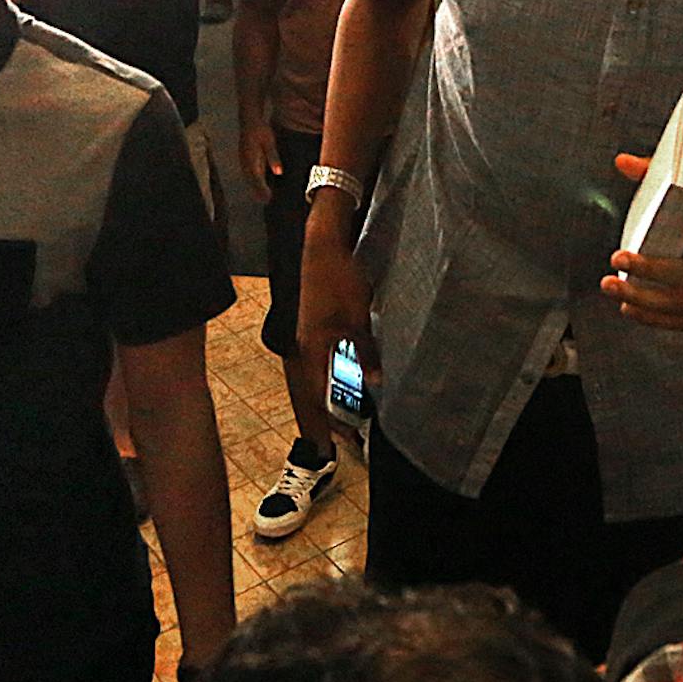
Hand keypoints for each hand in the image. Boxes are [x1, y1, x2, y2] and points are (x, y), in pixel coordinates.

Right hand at [238, 120, 281, 202]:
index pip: (256, 180)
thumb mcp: (270, 143)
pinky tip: (260, 183)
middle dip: (259, 192)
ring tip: (265, 196)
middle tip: (268, 201)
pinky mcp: (244, 159)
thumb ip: (273, 158)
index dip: (262, 191)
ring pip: (249, 178)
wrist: (249, 120)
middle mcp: (245, 162)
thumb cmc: (260, 130)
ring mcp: (243, 161)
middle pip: (251, 182)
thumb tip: (279, 172)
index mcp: (251, 160)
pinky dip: (254, 180)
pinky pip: (248, 173)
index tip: (269, 198)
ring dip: (255, 187)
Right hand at [294, 203, 375, 442]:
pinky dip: (340, 370)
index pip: (319, 394)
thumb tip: (374, 382)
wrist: (324, 244)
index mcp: (312, 346)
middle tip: (354, 432)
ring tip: (356, 408)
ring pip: (324, 370)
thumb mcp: (357, 317)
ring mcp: (312, 331)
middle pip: (319, 386)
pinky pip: (328, 354)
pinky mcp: (321, 320)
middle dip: (335, 409)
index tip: (350, 438)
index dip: (334, 418)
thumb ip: (365, 351)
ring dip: (338, 390)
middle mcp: (308, 343)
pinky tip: (354, 372)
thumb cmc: (339, 278)